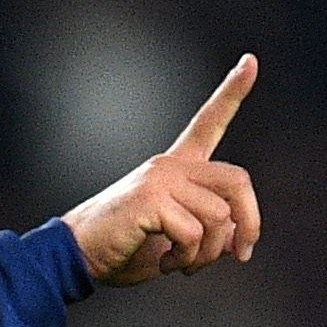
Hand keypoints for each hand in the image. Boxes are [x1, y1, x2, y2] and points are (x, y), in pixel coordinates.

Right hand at [67, 53, 262, 285]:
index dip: (232, 92)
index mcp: (176, 168)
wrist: (76, 255)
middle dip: (249, 223)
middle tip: (241, 254)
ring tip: (182, 264)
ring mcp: (159, 179)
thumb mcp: (176, 245)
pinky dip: (185, 257)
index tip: (251, 61)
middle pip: (237, 180)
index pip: (209, 123)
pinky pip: (192, 232)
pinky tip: (165, 263)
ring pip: (219, 216)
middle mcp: (170, 165)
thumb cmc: (122, 250)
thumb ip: (207, 237)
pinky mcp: (149, 198)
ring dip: (207, 253)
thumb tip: (237, 242)